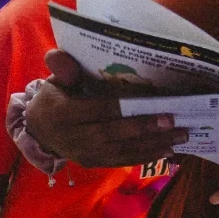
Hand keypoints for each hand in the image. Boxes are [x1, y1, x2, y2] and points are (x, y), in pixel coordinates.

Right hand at [21, 50, 187, 168]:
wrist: (39, 131)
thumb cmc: (53, 100)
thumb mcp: (54, 82)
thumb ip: (63, 69)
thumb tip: (60, 54)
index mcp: (63, 113)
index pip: (97, 111)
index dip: (122, 109)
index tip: (149, 102)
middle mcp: (74, 138)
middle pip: (112, 134)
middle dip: (144, 128)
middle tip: (172, 121)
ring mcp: (84, 154)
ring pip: (121, 151)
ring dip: (152, 145)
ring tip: (179, 137)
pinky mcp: (94, 163)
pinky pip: (122, 161)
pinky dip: (145, 156)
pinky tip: (166, 150)